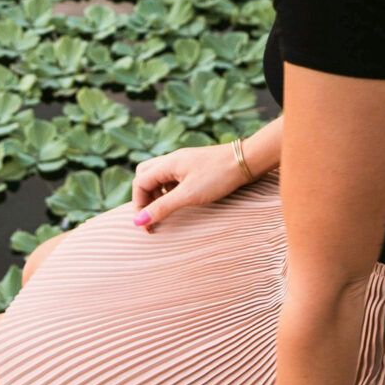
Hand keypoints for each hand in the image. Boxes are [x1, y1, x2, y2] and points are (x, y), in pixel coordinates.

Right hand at [130, 140, 251, 230]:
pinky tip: (181, 200)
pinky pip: (172, 178)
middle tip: (153, 215)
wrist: (246, 161)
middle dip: (144, 197)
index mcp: (167, 163)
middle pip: (145, 175)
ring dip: (157, 194)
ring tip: (166, 210)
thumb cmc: (218, 177)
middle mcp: (172, 160)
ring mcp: (183, 162)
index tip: (146, 225)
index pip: (139, 182)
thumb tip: (138, 221)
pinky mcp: (194, 167)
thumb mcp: (188, 195)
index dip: (139, 204)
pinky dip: (169, 190)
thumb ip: (163, 207)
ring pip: (158, 176)